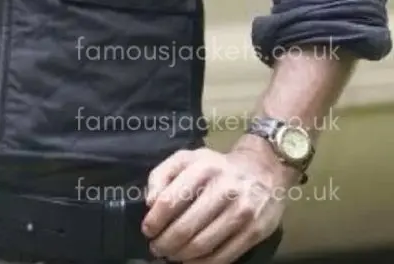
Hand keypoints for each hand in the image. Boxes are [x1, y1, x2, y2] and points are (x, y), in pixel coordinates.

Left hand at [141, 146, 289, 262]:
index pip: (170, 201)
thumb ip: (163, 174)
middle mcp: (223, 189)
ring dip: (181, 255)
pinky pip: (223, 256)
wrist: (263, 169)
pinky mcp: (254, 231)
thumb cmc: (217, 167)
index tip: (148, 230)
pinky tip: (191, 261)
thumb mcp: (188, 158)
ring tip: (172, 255)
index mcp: (202, 167)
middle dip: (165, 243)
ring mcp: (241, 211)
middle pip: (185, 227)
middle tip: (158, 248)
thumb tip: (150, 202)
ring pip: (202, 245)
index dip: (155, 220)